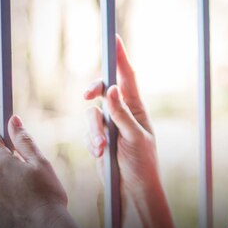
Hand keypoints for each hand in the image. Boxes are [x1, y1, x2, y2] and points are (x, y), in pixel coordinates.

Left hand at [0, 115, 80, 227]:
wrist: (45, 227)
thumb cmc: (47, 194)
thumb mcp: (40, 162)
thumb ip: (24, 140)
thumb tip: (13, 120)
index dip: (0, 134)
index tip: (12, 138)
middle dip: (6, 156)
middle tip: (27, 165)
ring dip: (5, 174)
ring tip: (27, 184)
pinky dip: (3, 190)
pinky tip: (21, 197)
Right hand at [84, 35, 174, 227]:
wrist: (132, 190)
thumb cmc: (142, 163)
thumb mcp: (135, 137)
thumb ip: (121, 114)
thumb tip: (111, 89)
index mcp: (137, 107)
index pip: (128, 76)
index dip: (120, 57)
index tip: (113, 38)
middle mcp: (122, 111)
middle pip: (103, 89)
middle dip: (93, 90)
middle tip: (87, 95)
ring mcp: (109, 125)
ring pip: (91, 114)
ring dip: (93, 130)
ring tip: (100, 148)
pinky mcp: (97, 138)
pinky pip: (86, 131)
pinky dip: (89, 141)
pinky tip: (98, 154)